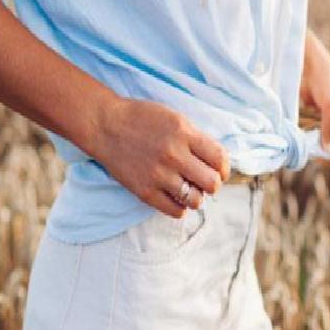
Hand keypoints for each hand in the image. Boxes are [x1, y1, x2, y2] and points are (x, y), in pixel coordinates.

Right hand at [81, 97, 229, 217]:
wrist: (105, 125)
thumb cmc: (142, 119)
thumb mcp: (175, 118)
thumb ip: (196, 138)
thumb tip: (217, 163)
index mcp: (184, 133)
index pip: (220, 159)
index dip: (224, 168)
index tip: (219, 171)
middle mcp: (174, 155)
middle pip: (212, 183)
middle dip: (212, 184)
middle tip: (204, 181)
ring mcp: (158, 175)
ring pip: (196, 200)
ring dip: (196, 196)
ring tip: (188, 188)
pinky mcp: (145, 191)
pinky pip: (175, 211)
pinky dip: (180, 207)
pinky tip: (175, 196)